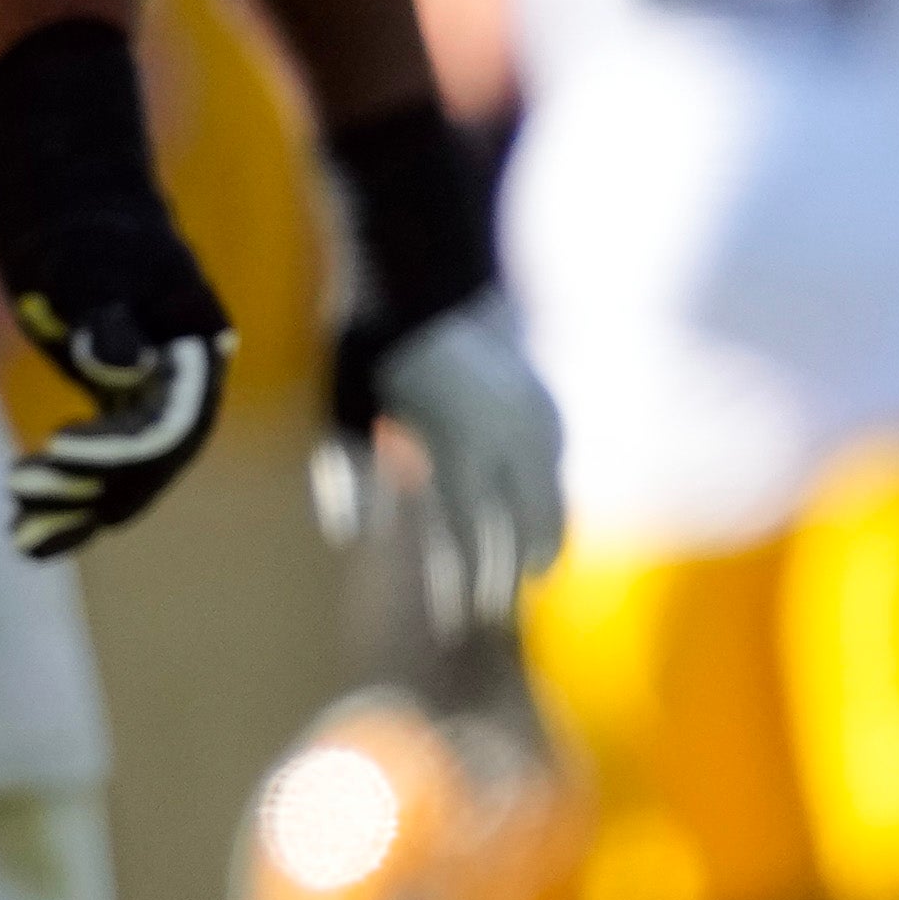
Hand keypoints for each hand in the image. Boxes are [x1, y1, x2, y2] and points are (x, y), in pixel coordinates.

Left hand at [0, 20, 231, 554]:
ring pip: (128, 471)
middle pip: (152, 460)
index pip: (171, 423)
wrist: (67, 197)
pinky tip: (26, 526)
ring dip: (77, 506)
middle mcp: (188, 377)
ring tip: (19, 535)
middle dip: (92, 490)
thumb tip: (116, 365)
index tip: (55, 453)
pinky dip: (71, 492)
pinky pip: (106, 459)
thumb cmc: (78, 223)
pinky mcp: (122, 398)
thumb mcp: (84, 262)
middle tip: (22, 501)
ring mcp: (157, 391)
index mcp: (196, 344)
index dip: (117, 452)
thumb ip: (105, 315)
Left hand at [317, 288, 561, 636]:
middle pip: (519, 529)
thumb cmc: (368, 350)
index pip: (467, 537)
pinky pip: (557, 468)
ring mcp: (537, 419)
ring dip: (539, 542)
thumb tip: (351, 539)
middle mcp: (509, 439)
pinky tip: (542, 521)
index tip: (458, 622)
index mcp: (458, 447)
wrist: (424, 277)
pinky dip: (550, 500)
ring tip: (530, 578)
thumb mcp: (341, 415)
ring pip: (551, 500)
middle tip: (493, 618)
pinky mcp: (547, 404)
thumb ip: (348, 477)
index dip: (463, 585)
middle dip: (507, 578)